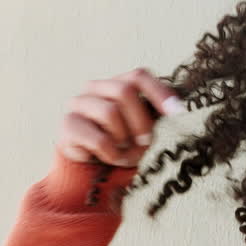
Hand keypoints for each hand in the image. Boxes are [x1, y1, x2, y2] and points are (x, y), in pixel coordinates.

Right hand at [55, 67, 186, 167]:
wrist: (91, 170)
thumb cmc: (121, 145)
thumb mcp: (143, 130)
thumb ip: (154, 115)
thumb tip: (176, 107)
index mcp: (118, 84)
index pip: (139, 76)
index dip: (159, 92)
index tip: (177, 112)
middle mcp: (96, 88)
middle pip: (124, 90)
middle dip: (140, 121)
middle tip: (144, 142)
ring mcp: (79, 103)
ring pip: (110, 113)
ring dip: (123, 140)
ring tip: (122, 152)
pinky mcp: (68, 124)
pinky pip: (99, 139)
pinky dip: (110, 154)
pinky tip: (107, 157)